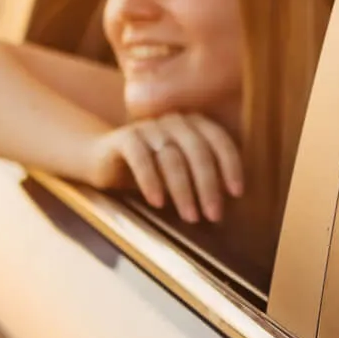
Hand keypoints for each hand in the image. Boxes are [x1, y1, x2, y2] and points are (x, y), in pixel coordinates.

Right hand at [88, 113, 243, 223]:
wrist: (102, 159)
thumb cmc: (152, 170)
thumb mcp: (181, 172)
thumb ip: (203, 177)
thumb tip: (230, 201)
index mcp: (194, 124)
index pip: (219, 141)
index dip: (231, 166)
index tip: (236, 193)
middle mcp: (174, 120)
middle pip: (198, 151)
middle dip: (208, 185)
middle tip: (214, 215)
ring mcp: (149, 127)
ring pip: (172, 157)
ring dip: (183, 190)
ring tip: (190, 217)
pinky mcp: (125, 138)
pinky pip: (141, 158)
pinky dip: (151, 181)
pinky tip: (157, 203)